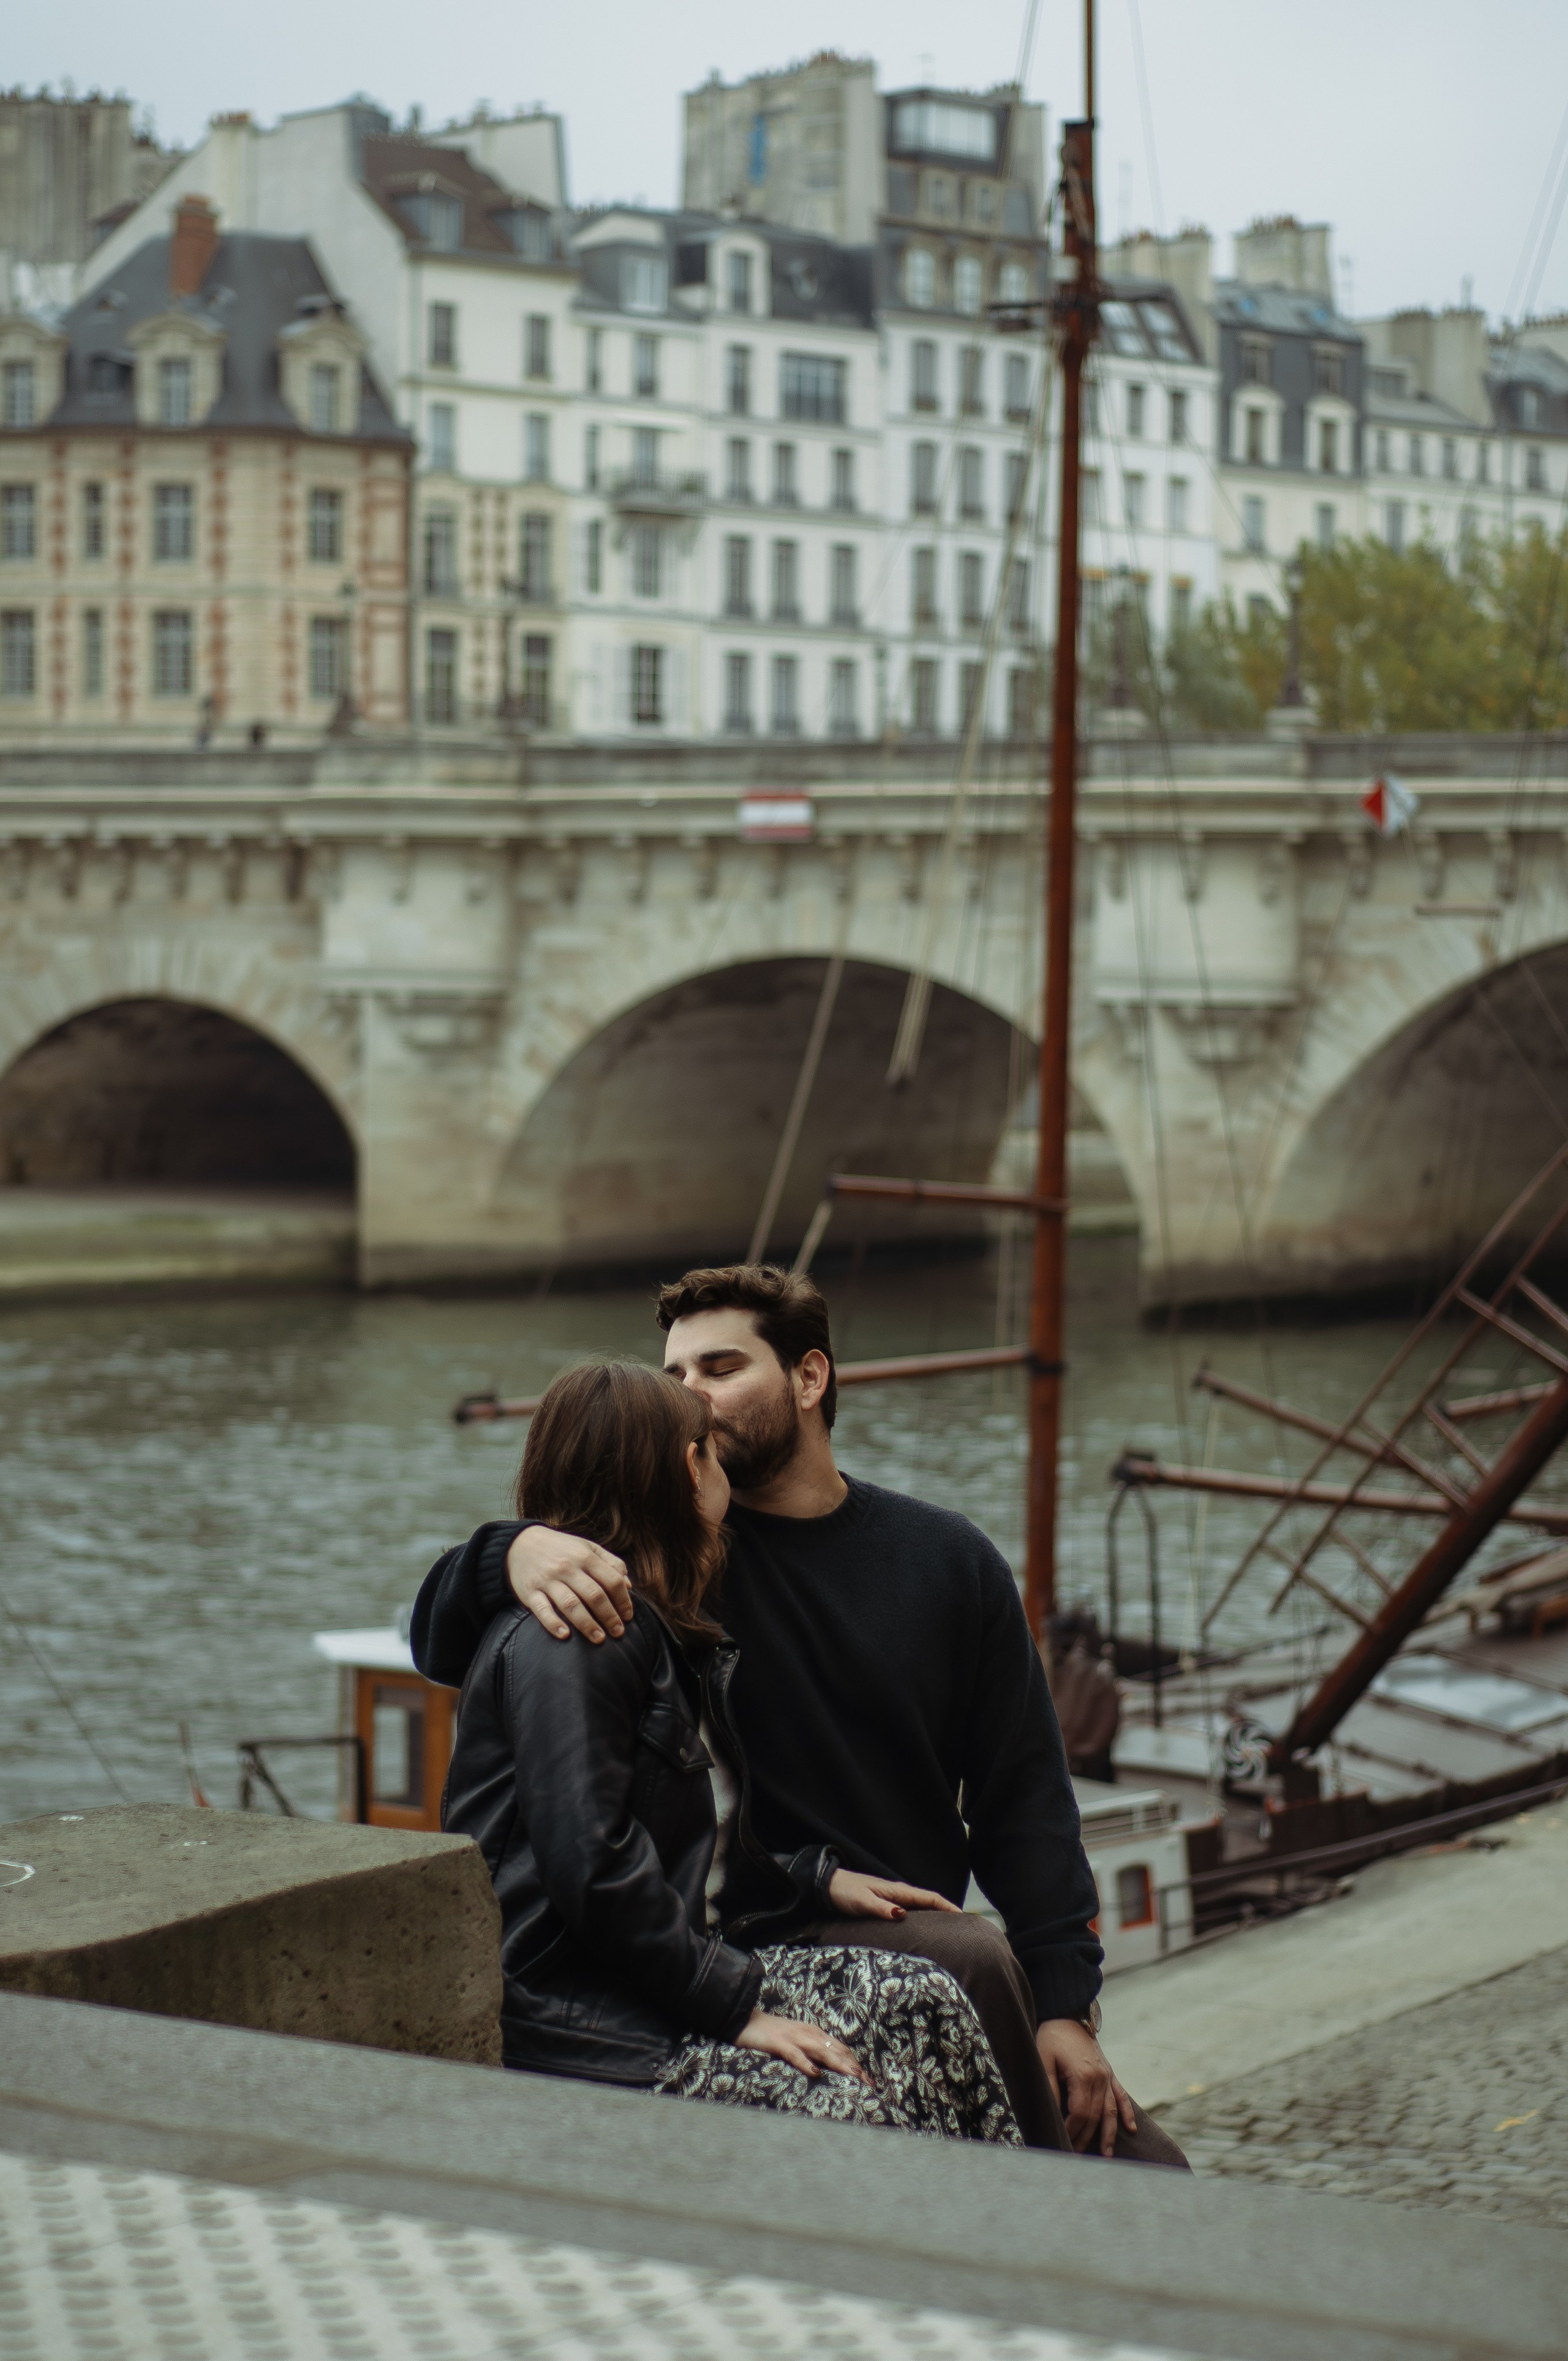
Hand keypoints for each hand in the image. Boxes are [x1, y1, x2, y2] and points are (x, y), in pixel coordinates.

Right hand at [506, 1526, 632, 1643]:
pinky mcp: (530, 1592)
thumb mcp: (587, 1547)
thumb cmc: (561, 1549)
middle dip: (609, 1616)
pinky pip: (542, 1610)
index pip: (611, 1580)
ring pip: (571, 1604)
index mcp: (585, 1557)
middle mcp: (567, 1568)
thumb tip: (629, 1584)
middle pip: (594, 1595)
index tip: (628, 1616)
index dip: (623, 1600)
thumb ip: (611, 1562)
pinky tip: (565, 1635)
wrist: (520, 1544)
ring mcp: (548, 1580)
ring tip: (599, 1639)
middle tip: (618, 1633)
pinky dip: (553, 1623)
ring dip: (587, 1624)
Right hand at [735, 2010, 869, 2082]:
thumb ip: (812, 2053)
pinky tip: (816, 2073)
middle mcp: (809, 2033)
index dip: (855, 2064)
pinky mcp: (780, 2043)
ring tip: (854, 2077)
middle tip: (869, 2084)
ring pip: (822, 2051)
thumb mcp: (797, 2043)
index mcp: (814, 2034)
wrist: (747, 2020)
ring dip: (839, 2064)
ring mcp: (795, 2037)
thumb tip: (828, 2070)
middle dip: (854, 2067)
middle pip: (837, 2051)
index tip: (869, 2081)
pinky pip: (796, 2054)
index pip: (841, 2049)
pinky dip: (807, 2063)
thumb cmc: (772, 2035)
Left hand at [827, 1869, 960, 1921]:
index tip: (963, 1916)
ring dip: (936, 1916)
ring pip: (921, 1908)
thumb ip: (881, 1908)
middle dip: (947, 1912)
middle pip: (929, 1903)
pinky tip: (925, 1930)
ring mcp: (893, 1900)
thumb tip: (902, 1914)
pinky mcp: (887, 1906)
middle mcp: (899, 1894)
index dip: (947, 1906)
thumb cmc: (845, 1893)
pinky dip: (923, 1919)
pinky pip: (911, 1913)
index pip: (928, 1897)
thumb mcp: (862, 1901)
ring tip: (950, 1932)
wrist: (828, 1886)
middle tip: (964, 1929)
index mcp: (897, 1891)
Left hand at [1037, 2018, 1136, 2157]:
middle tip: (1077, 2156)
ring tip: (1107, 2155)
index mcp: (1084, 2075)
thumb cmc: (1051, 2036)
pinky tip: (1131, 2128)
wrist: (1067, 2013)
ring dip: (1109, 2134)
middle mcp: (1100, 2078)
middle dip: (1087, 2138)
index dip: (1072, 2131)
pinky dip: (1126, 2112)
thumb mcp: (1044, 2060)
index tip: (1062, 2142)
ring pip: (1111, 2111)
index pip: (1081, 2113)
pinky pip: (1120, 2096)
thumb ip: (1051, 2088)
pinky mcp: (1109, 2072)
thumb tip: (1054, 2114)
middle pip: (1096, 2116)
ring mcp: (1107, 2075)